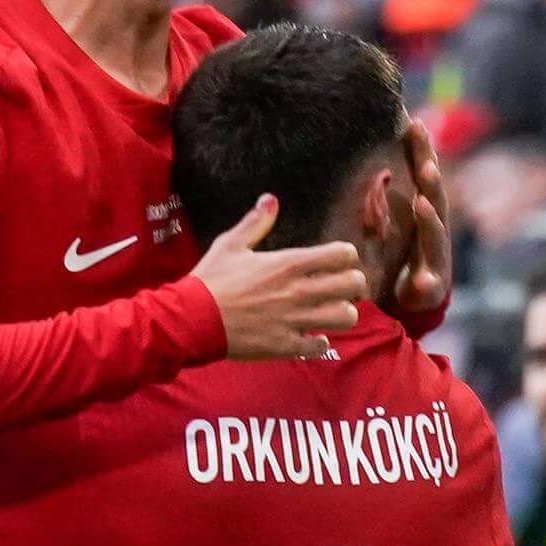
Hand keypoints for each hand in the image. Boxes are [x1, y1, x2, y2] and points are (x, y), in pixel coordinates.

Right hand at [195, 195, 364, 358]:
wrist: (192, 320)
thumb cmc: (211, 280)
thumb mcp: (231, 244)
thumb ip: (256, 222)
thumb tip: (270, 199)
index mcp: (289, 263)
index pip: (344, 254)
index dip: (346, 257)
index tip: (337, 262)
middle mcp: (299, 291)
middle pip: (354, 285)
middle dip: (352, 284)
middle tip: (341, 287)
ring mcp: (295, 320)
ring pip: (346, 317)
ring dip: (341, 313)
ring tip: (329, 312)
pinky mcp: (286, 345)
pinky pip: (320, 346)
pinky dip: (319, 342)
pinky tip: (309, 336)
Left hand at [392, 118, 453, 321]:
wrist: (420, 299)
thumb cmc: (406, 255)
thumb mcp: (395, 222)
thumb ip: (387, 194)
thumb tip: (373, 154)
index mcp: (426, 213)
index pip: (425, 177)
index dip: (423, 152)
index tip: (415, 124)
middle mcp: (436, 232)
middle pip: (436, 201)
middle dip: (432, 182)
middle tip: (426, 164)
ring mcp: (436, 259)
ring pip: (435, 238)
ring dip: (430, 221)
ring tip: (422, 205)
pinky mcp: (431, 288)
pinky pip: (427, 284)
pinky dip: (425, 281)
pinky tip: (421, 280)